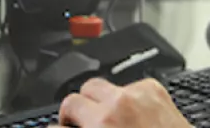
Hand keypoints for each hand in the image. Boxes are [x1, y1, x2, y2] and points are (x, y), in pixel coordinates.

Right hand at [51, 77, 189, 127]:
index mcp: (100, 126)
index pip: (57, 126)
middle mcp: (115, 108)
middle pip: (75, 97)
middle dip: (77, 112)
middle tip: (83, 125)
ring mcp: (134, 95)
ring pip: (100, 86)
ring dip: (100, 102)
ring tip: (109, 119)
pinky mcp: (153, 88)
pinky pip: (128, 86)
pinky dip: (127, 98)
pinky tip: (134, 114)